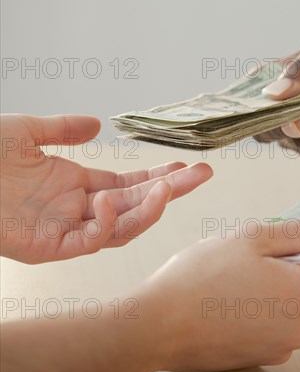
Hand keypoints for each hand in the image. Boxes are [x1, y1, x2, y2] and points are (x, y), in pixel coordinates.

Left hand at [0, 114, 212, 263]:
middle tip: (202, 174)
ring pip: (121, 229)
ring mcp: (65, 230)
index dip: (160, 178)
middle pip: (136, 206)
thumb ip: (62, 129)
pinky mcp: (48, 247)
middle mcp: (77, 210)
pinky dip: (105, 223)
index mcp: (76, 186)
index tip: (188, 168)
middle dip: (172, 192)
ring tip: (170, 188)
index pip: (130, 186)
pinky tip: (109, 199)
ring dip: (148, 210)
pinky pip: (89, 242)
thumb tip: (97, 124)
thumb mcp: (26, 132)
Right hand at [137, 220, 299, 371]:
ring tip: (238, 281)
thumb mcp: (252, 238)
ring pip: (294, 308)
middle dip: (296, 270)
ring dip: (276, 291)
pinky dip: (262, 313)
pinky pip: (276, 328)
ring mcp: (282, 347)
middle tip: (258, 258)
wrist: (158, 327)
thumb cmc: (201, 278)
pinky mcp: (262, 358)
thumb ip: (299, 234)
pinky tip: (232, 302)